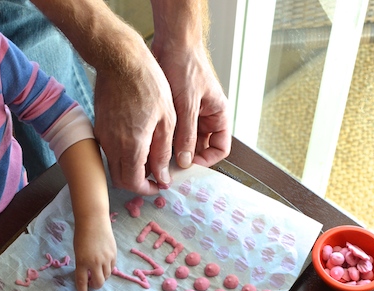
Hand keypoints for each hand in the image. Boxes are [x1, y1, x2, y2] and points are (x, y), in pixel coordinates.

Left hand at [72, 214, 116, 290]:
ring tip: (98, 271)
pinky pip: (112, 267)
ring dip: (102, 276)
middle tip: (92, 283)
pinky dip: (108, 268)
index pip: (82, 282)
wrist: (94, 221)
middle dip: (95, 286)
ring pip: (107, 276)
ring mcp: (106, 259)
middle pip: (98, 283)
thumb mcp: (78, 251)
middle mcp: (95, 262)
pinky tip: (104, 263)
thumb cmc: (82, 234)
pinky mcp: (114, 254)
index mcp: (82, 262)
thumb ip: (82, 264)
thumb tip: (88, 275)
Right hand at [93, 48, 175, 194]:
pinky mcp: (99, 126)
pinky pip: (109, 150)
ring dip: (129, 169)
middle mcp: (112, 145)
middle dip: (137, 183)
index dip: (147, 189)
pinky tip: (137, 142)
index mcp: (131, 145)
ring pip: (113, 165)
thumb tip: (163, 176)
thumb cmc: (148, 84)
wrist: (120, 60)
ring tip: (149, 158)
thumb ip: (163, 152)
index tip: (159, 185)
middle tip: (155, 176)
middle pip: (120, 179)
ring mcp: (102, 135)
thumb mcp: (167, 119)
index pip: (133, 183)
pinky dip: (122, 155)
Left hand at [155, 42, 230, 168]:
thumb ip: (187, 134)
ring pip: (183, 141)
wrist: (172, 42)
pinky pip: (172, 131)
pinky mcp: (175, 110)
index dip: (207, 160)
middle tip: (168, 166)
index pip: (220, 148)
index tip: (189, 166)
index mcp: (218, 115)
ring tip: (158, 156)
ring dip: (172, 149)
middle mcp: (206, 117)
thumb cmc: (187, 65)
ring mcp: (190, 114)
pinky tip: (153, 143)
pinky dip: (164, 138)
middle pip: (200, 148)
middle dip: (186, 157)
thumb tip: (185, 161)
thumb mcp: (188, 104)